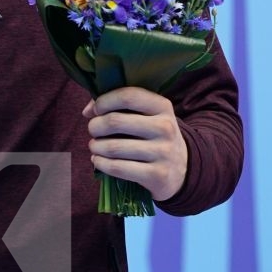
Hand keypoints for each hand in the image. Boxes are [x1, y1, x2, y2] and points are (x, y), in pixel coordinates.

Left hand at [83, 87, 187, 201]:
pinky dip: (101, 163)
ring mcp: (163, 152)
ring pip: (113, 147)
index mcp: (162, 106)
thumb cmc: (154, 135)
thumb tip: (88, 111)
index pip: (128, 96)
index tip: (96, 109)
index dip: (105, 101)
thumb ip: (119, 106)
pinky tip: (98, 160)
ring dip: (96, 146)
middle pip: (115, 121)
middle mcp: (165, 127)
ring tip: (94, 146)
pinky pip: (118, 168)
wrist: (183, 169)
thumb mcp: (147, 115)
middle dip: (95, 126)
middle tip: (93, 130)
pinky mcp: (157, 175)